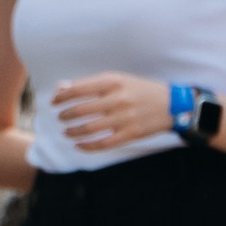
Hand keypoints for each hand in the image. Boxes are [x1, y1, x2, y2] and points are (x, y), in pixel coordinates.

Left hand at [49, 73, 174, 151]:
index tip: (54, 102)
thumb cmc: (140, 90)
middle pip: (81, 110)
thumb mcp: (118, 80)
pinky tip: (78, 145)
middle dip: (65, 115)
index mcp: (113, 82)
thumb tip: (62, 87)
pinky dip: (87, 146)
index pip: (79, 89)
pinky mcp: (130, 134)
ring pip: (89, 128)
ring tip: (66, 131)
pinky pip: (103, 143)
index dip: (62, 97)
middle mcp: (118, 99)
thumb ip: (90, 84)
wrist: (171, 104)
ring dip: (72, 131)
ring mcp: (124, 118)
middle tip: (60, 117)